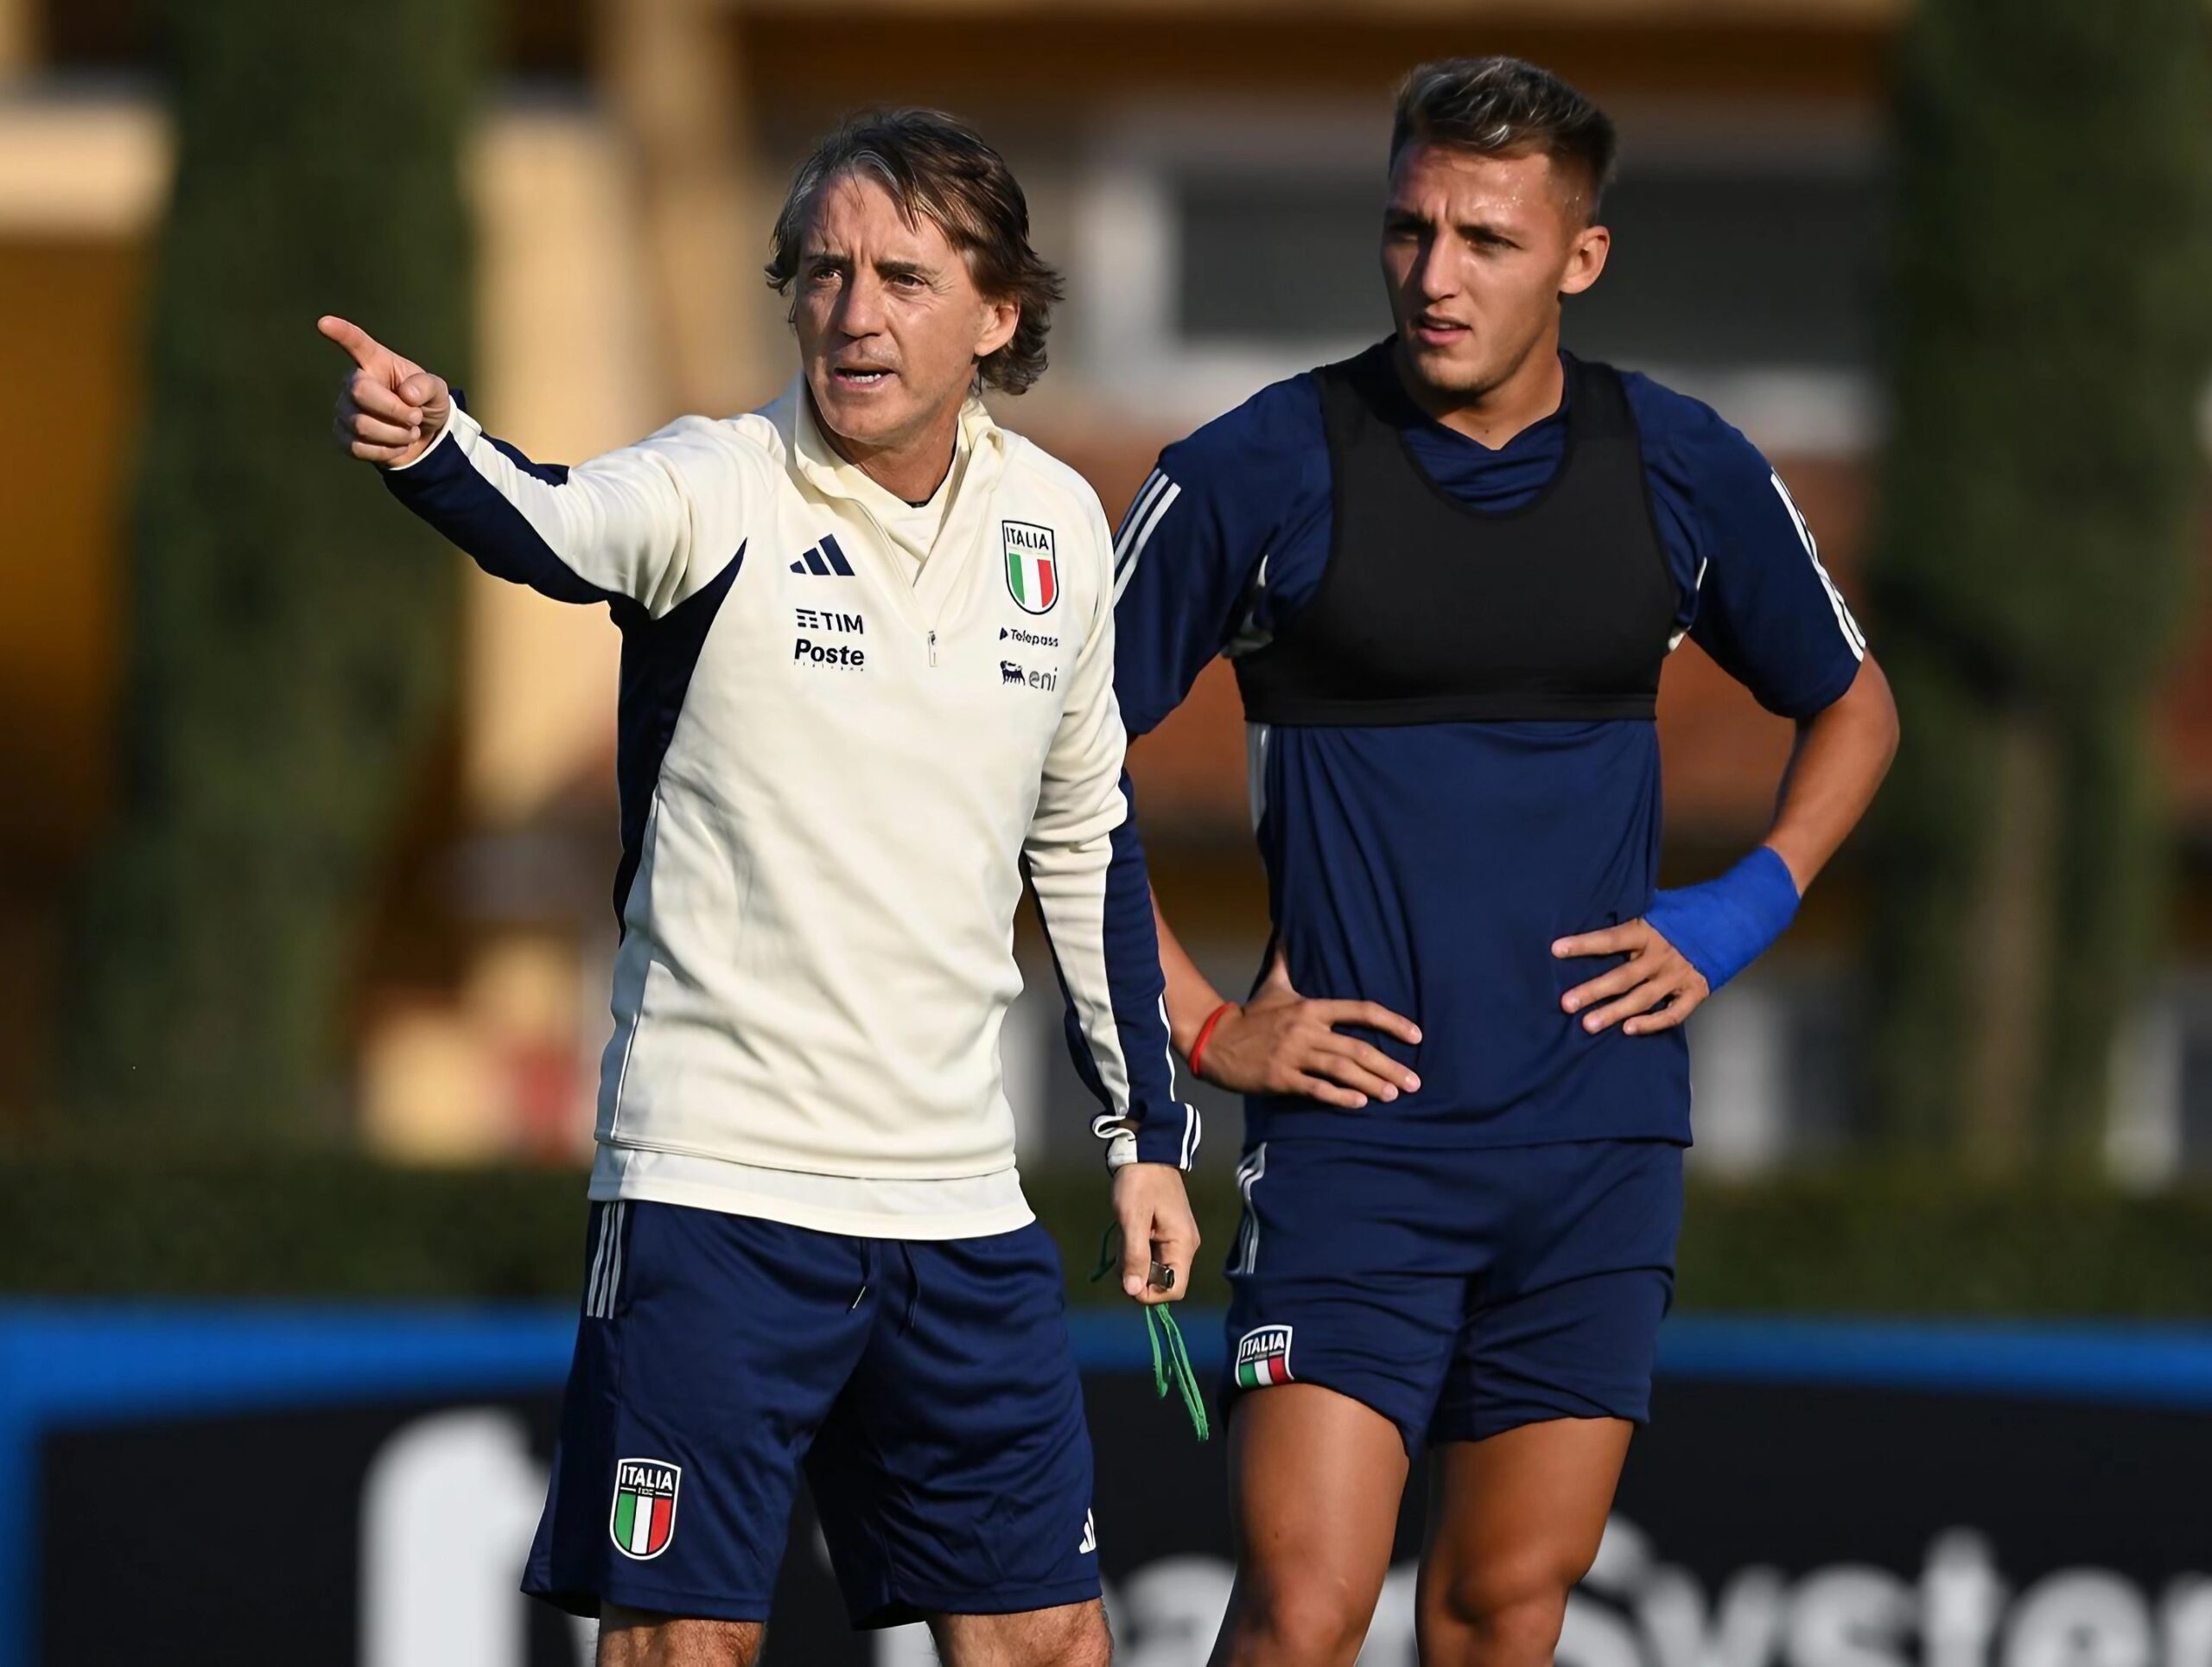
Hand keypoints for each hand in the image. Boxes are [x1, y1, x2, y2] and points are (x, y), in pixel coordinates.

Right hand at [318, 314, 451, 467]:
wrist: (422, 437)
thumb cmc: (424, 404)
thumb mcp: (437, 391)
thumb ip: (427, 386)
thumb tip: (407, 395)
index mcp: (376, 363)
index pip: (357, 343)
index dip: (341, 333)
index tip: (324, 322)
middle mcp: (354, 383)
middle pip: (360, 392)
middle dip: (396, 410)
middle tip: (415, 417)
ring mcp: (344, 410)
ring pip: (362, 425)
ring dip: (396, 434)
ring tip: (409, 432)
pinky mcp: (343, 436)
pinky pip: (359, 448)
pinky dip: (387, 451)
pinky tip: (395, 445)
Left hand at [1112, 1162, 1198, 1305]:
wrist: (1146, 1152)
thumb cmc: (1139, 1182)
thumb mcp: (1132, 1218)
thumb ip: (1134, 1255)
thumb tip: (1133, 1291)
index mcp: (1183, 1244)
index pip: (1175, 1289)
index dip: (1150, 1292)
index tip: (1127, 1278)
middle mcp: (1185, 1246)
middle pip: (1163, 1281)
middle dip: (1138, 1275)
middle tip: (1122, 1252)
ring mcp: (1176, 1240)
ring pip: (1154, 1269)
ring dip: (1134, 1261)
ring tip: (1125, 1235)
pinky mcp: (1166, 1234)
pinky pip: (1151, 1255)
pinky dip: (1136, 1251)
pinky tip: (1128, 1232)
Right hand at [1193, 952, 1420, 1108]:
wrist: (1215, 1040)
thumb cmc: (1250, 1014)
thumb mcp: (1273, 985)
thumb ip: (1287, 961)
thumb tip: (1288, 931)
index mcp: (1311, 1007)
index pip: (1361, 1010)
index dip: (1392, 1022)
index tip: (1416, 1035)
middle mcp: (1306, 1029)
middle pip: (1357, 1047)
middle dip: (1390, 1066)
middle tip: (1414, 1083)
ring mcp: (1293, 1054)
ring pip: (1341, 1069)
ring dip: (1371, 1083)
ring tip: (1393, 1095)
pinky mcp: (1281, 1078)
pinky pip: (1316, 1088)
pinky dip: (1340, 1096)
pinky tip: (1359, 1103)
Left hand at [1553, 919, 1710, 1035]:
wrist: (1733, 918)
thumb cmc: (1687, 913)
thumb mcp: (1658, 908)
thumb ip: (1633, 917)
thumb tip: (1596, 909)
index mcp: (1649, 930)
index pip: (1610, 938)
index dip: (1583, 944)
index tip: (1556, 949)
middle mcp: (1661, 955)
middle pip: (1622, 976)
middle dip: (1593, 991)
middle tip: (1567, 1003)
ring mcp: (1678, 975)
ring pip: (1642, 999)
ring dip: (1614, 1013)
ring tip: (1588, 1024)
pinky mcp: (1695, 991)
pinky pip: (1672, 1014)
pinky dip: (1651, 1023)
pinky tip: (1629, 1029)